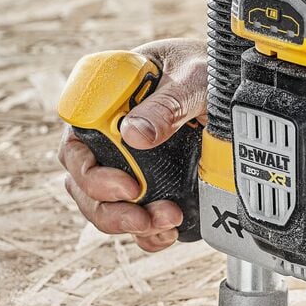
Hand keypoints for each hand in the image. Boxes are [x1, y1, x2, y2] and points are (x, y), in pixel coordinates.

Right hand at [58, 38, 206, 251]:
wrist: (231, 87)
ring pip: (104, 209)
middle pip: (83, 186)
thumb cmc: (201, 69)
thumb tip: (135, 134)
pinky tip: (168, 232)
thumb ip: (166, 103)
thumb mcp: (190, 77)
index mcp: (102, 107)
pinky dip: (147, 235)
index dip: (89, 174)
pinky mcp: (151, 188)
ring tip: (166, 221)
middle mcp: (106, 140)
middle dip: (110, 210)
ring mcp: (126, 166)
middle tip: (144, 215)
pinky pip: (135, 221)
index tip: (127, 186)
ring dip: (130, 225)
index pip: (74, 147)